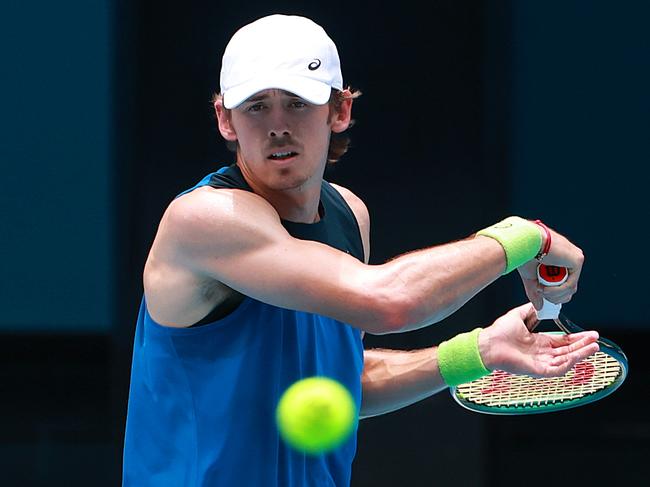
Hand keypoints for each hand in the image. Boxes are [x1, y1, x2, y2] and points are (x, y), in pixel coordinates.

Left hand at [478, 303, 598, 377]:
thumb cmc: (498, 332)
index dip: (577, 338)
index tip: (590, 333)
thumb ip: (531, 310)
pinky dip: (568, 364)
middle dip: (583, 345)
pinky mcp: (537, 371)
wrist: (486, 344)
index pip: (563, 341)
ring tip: (594, 347)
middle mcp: (542, 353)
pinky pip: (556, 370)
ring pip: (566, 361)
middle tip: (597, 339)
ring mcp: (541, 363)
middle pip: (568, 351)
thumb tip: (541, 304)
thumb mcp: (518, 315)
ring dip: (580, 354)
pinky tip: (576, 357)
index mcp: (539, 342)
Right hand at [518, 226, 583, 309]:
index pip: (565, 283)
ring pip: (571, 288)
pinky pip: (571, 284)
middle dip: (555, 296)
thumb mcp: (531, 277)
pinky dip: (557, 290)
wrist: (524, 242)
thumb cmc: (524, 253)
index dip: (555, 293)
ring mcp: (575, 258)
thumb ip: (536, 292)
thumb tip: (539, 307)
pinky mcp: (577, 260)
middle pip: (569, 287)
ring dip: (555, 294)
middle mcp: (571, 258)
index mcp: (561, 259)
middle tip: (542, 294)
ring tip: (542, 290)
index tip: (543, 295)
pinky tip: (546, 289)